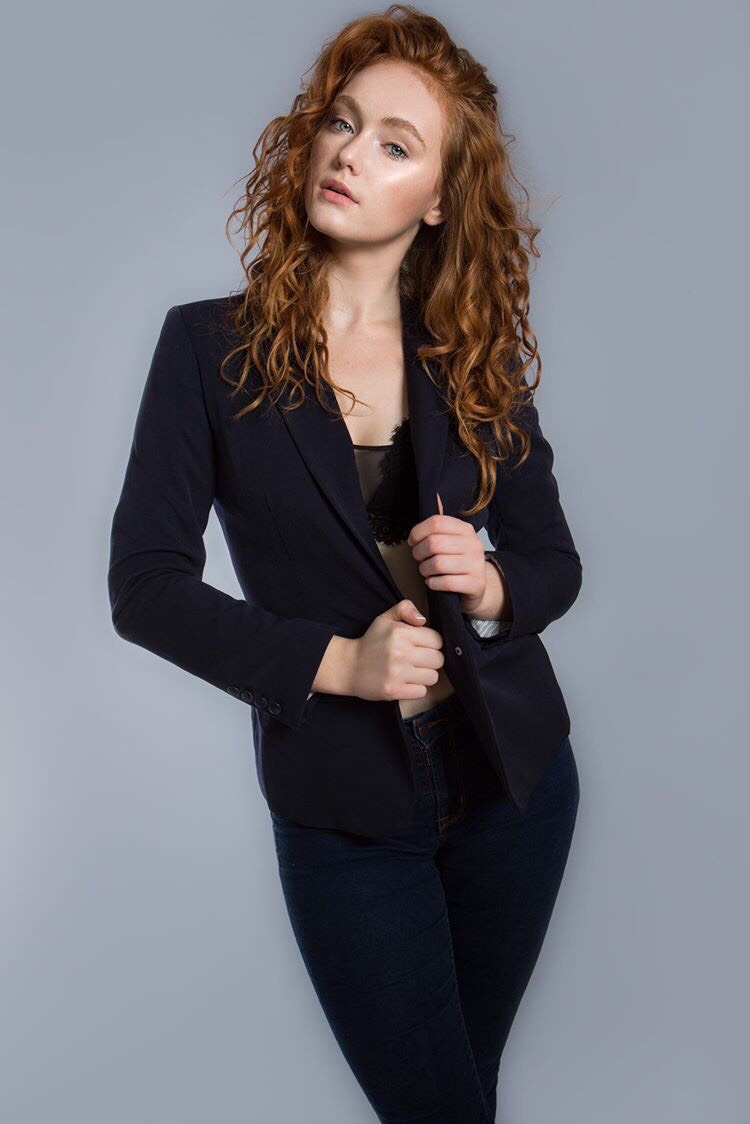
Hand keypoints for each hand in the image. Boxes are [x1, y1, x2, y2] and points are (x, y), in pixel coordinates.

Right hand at [349, 599, 444, 701]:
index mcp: (400, 632)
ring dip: (425, 675)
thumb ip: (405, 608)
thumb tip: (422, 620)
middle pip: (438, 660)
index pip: (437, 640)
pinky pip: (422, 691)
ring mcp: (397, 673)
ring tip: (412, 671)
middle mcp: (400, 652)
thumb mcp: (385, 618)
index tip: (421, 646)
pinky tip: (405, 682)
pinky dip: (416, 688)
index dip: (432, 643)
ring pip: (433, 677)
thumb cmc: (371, 642)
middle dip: (430, 660)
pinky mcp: (394, 690)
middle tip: (417, 660)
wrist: (348, 666)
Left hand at [406, 492, 504, 617]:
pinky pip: (445, 582)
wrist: (477, 586)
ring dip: (425, 569)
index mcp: (466, 529)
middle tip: (419, 558)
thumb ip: (440, 523)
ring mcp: (476, 564)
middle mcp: (474, 544)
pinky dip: (433, 583)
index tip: (412, 541)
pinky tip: (433, 581)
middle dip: (419, 553)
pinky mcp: (476, 583)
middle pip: (434, 543)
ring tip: (426, 570)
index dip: (417, 532)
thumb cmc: (457, 561)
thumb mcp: (452, 539)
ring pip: (437, 564)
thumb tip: (435, 496)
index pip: (436, 522)